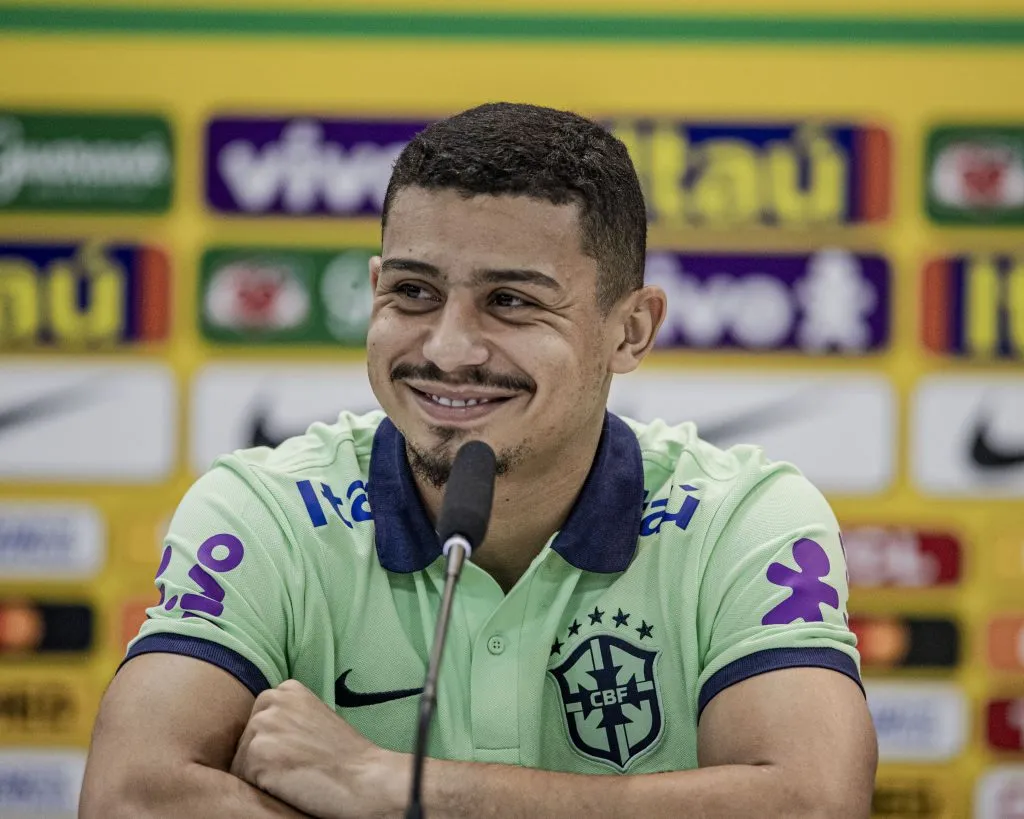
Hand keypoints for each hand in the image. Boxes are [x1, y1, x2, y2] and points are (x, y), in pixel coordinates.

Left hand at [230, 679, 405, 817]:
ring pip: (241, 760)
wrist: (364, 778)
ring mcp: (262, 726)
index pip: (258, 721)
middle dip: (262, 758)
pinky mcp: (257, 755)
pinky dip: (261, 789)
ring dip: (260, 775)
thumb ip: (288, 716)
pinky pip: (242, 779)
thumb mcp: (314, 717)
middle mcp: (272, 701)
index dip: (273, 744)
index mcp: (288, 689)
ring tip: (294, 776)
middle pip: (245, 740)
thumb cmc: (344, 756)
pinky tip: (289, 785)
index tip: (297, 753)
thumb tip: (257, 732)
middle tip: (297, 767)